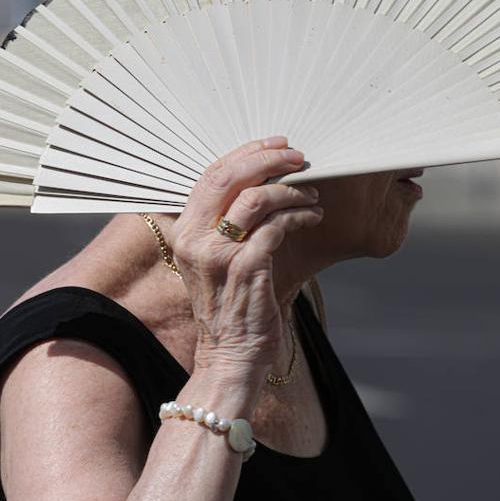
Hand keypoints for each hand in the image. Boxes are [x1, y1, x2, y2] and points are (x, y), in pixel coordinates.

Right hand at [170, 136, 322, 385]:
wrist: (230, 356)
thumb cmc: (230, 306)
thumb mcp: (213, 261)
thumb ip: (223, 224)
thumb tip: (260, 183)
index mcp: (185, 232)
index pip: (211, 175)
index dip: (245, 153)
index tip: (275, 145)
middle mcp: (196, 239)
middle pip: (231, 178)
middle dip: (269, 160)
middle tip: (299, 157)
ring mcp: (220, 254)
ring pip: (258, 198)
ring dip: (292, 191)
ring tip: (312, 196)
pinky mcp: (247, 268)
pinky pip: (278, 227)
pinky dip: (301, 216)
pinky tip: (314, 218)